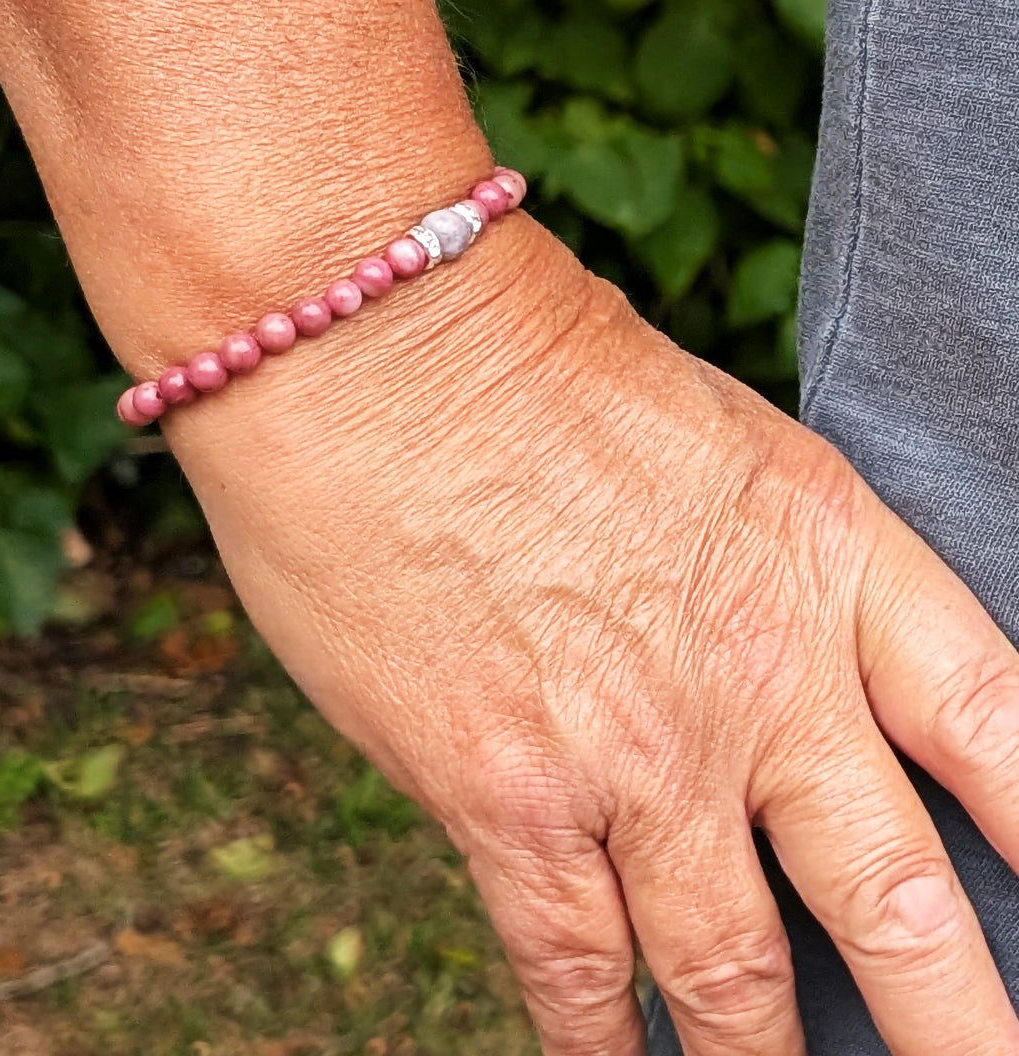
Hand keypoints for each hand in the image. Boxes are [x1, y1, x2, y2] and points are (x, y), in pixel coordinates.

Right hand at [165, 216, 1018, 1055]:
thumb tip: (761, 670)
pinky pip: (574, 966)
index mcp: (824, 555)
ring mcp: (636, 751)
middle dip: (951, 1021)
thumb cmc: (521, 361)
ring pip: (734, 971)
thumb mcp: (704, 438)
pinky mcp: (505, 796)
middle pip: (896, 900)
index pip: (999, 728)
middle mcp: (758, 674)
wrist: (373, 343)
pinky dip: (599, 1043)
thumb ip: (754, 567)